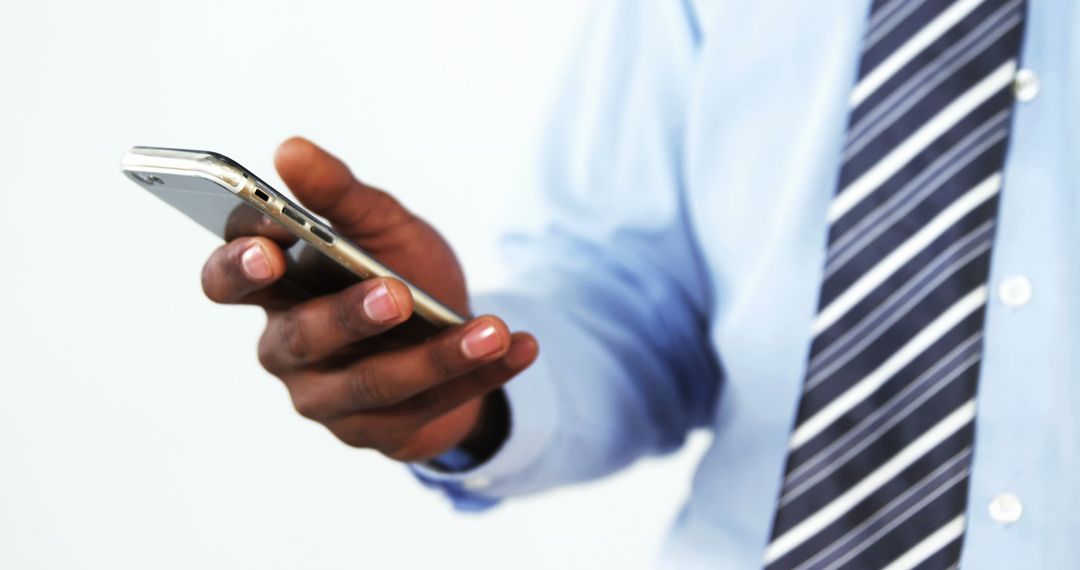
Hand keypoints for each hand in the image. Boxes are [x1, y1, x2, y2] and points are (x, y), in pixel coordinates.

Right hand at [200, 137, 537, 461]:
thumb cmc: (397, 271)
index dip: (238, 268)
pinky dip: (482, 375)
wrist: (447, 333)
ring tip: (492, 330)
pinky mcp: (381, 432)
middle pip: (302, 339)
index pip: (228, 282)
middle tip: (395, 293)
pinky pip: (432, 406)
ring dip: (438, 357)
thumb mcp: (379, 227)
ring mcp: (331, 400)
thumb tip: (290, 149)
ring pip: (375, 383)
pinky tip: (522, 346)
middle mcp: (288, 351)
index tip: (268, 247)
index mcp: (274, 292)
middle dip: (349, 317)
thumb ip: (338, 194)